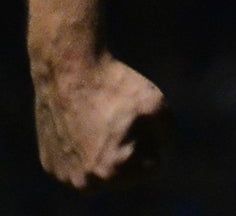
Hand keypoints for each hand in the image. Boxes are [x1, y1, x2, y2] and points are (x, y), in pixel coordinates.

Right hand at [33, 51, 166, 188]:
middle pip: (126, 172)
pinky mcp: (50, 164)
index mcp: (111, 171)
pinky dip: (85, 148)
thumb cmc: (114, 88)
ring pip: (102, 170)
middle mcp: (84, 182)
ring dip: (107, 152)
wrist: (69, 71)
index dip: (153, 140)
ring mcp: (63, 175)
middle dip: (131, 149)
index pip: (152, 168)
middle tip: (120, 120)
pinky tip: (83, 125)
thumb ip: (167, 134)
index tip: (139, 120)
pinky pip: (80, 162)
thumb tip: (159, 150)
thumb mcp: (157, 104)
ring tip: (101, 123)